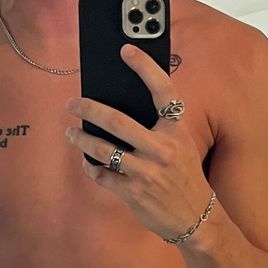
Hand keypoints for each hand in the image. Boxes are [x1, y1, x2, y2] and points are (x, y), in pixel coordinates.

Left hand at [64, 43, 212, 242]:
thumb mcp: (183, 145)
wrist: (196, 217)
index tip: (126, 50)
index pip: (163, 91)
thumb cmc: (185, 176)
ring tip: (71, 133)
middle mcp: (163, 149)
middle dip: (89, 109)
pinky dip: (91, 168)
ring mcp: (147, 172)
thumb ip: (160, 126)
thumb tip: (122, 107)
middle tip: (73, 103)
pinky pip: (102, 175)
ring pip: (102, 149)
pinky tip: (87, 162)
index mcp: (177, 130)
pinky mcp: (134, 193)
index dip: (145, 67)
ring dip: (81, 139)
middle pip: (117, 121)